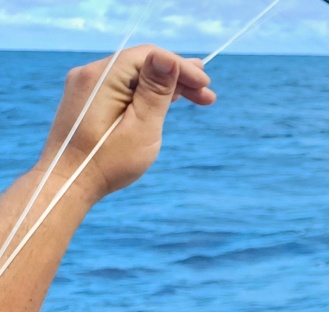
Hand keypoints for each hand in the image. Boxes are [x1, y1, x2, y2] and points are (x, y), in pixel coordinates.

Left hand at [36, 46, 214, 200]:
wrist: (67, 183)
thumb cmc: (107, 162)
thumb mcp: (141, 127)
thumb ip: (155, 91)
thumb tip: (167, 58)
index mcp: (102, 77)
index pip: (149, 56)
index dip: (181, 66)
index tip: (207, 85)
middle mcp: (90, 74)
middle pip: (142, 64)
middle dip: (177, 77)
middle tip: (207, 94)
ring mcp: (86, 86)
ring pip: (134, 75)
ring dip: (165, 86)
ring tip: (195, 98)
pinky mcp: (88, 100)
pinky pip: (123, 86)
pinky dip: (146, 93)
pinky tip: (167, 102)